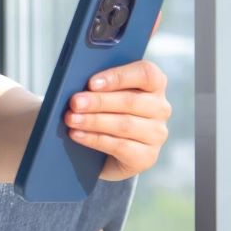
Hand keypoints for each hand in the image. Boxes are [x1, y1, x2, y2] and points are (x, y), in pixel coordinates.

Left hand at [62, 59, 171, 180]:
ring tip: (71, 119)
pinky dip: (95, 139)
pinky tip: (77, 135)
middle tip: (74, 102)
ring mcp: (156, 134)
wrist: (107, 151)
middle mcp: (160, 108)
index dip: (118, 77)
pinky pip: (120, 146)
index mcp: (153, 84)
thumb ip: (98, 85)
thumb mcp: (104, 94)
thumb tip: (76, 83)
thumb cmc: (105, 111)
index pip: (146, 74)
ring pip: (124, 124)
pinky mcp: (147, 156)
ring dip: (93, 121)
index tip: (92, 82)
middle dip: (98, 101)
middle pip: (131, 101)